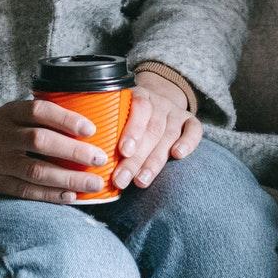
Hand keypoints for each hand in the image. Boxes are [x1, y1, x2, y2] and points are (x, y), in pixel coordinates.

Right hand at [0, 101, 110, 203]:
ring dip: (68, 178)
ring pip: (36, 171)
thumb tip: (84, 127)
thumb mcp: (9, 113)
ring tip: (94, 183)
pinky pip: (25, 191)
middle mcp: (2, 135)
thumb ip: (38, 118)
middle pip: (40, 141)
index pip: (38, 111)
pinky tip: (70, 196)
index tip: (91, 128)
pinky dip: (50, 194)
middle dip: (73, 151)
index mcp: (8, 113)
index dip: (66, 118)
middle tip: (100, 157)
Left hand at [113, 69, 201, 190]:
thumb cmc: (128, 116)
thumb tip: (83, 159)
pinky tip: (178, 155)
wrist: (156, 100)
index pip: (139, 109)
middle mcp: (159, 102)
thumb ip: (106, 127)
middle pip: (151, 130)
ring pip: (168, 135)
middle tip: (121, 180)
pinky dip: (188, 142)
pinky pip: (194, 130)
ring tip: (141, 181)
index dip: (132, 130)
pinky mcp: (190, 121)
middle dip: (135, 158)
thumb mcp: (116, 113)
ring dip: (154, 161)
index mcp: (138, 96)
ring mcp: (175, 112)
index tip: (123, 152)